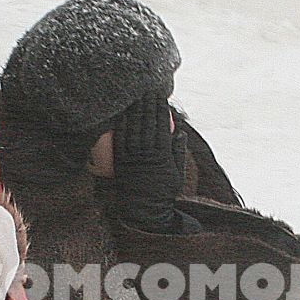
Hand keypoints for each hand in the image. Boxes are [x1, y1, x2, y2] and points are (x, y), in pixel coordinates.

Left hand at [107, 98, 184, 230]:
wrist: (144, 209)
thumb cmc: (164, 191)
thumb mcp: (178, 173)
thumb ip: (178, 151)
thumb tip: (180, 132)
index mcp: (162, 154)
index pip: (161, 124)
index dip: (160, 108)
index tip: (161, 96)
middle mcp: (146, 152)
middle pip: (146, 121)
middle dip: (147, 103)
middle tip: (147, 89)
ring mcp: (131, 155)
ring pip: (132, 127)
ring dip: (134, 109)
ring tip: (135, 96)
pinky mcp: (119, 160)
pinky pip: (120, 138)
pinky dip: (121, 124)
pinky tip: (122, 113)